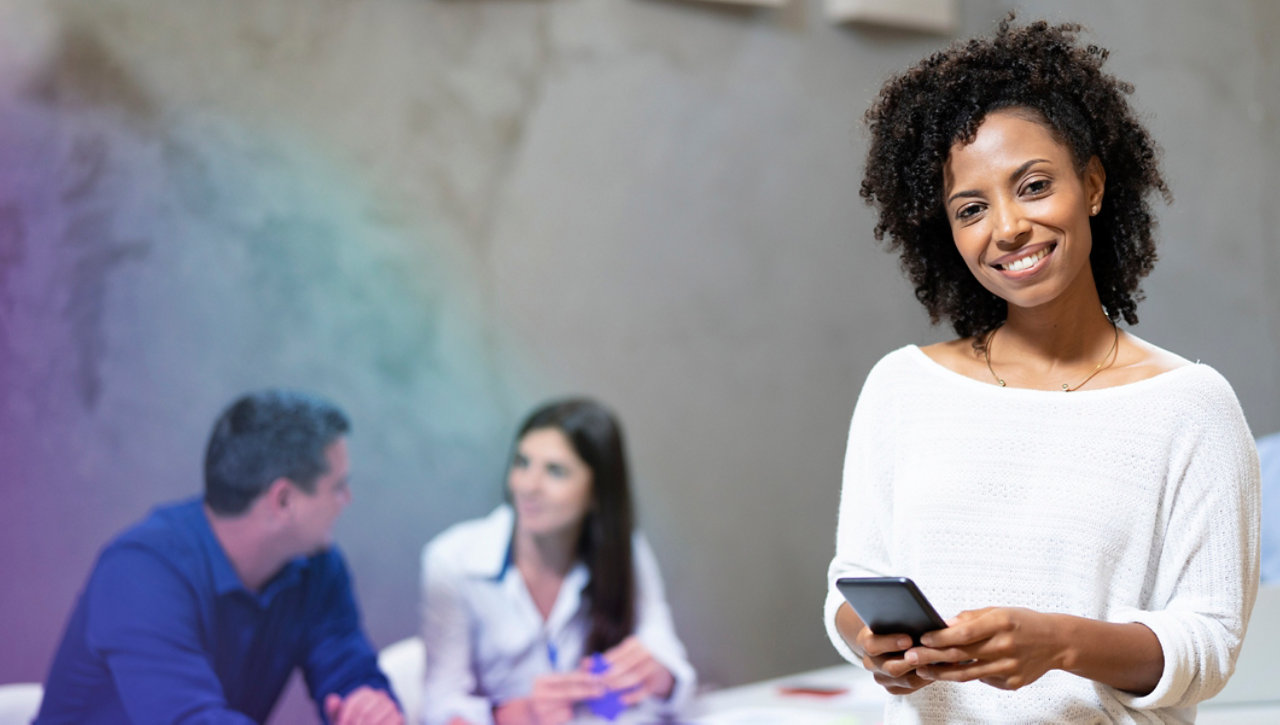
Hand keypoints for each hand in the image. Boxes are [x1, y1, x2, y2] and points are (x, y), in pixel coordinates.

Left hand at [323, 686, 402, 724]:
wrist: (376, 723)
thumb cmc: (356, 724)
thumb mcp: (343, 719)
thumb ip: (335, 711)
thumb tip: (331, 698)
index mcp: (365, 693)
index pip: (353, 704)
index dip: (344, 718)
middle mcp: (380, 695)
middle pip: (363, 712)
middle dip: (354, 724)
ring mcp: (391, 706)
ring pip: (374, 720)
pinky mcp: (399, 717)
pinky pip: (388, 723)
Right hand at [493, 671, 605, 724]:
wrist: (522, 714)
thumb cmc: (544, 693)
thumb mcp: (555, 681)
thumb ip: (573, 673)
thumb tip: (590, 662)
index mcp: (541, 681)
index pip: (566, 678)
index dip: (583, 678)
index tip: (598, 678)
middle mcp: (539, 696)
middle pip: (568, 693)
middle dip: (587, 691)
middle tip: (602, 690)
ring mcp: (541, 712)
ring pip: (568, 708)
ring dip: (581, 705)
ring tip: (593, 700)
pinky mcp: (545, 724)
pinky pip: (564, 719)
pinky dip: (571, 715)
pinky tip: (576, 712)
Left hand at [593, 636, 676, 704]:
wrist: (664, 666)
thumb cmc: (638, 659)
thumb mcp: (626, 654)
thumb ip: (609, 658)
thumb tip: (585, 663)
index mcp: (635, 644)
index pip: (617, 654)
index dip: (604, 663)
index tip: (593, 671)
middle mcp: (646, 653)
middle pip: (624, 665)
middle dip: (609, 675)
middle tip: (598, 683)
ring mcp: (653, 666)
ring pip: (633, 677)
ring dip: (619, 684)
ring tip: (607, 690)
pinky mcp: (657, 681)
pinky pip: (643, 690)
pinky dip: (632, 696)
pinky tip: (621, 700)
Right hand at [854, 626, 932, 695]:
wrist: (885, 641)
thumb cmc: (891, 625)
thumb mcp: (891, 619)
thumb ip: (899, 621)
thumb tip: (918, 620)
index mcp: (866, 642)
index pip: (873, 645)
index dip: (891, 643)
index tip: (908, 639)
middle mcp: (870, 663)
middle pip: (891, 668)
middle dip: (912, 661)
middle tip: (928, 654)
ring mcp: (881, 677)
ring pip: (905, 680)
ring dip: (923, 670)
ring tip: (938, 661)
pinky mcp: (892, 688)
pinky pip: (911, 688)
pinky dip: (925, 679)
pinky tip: (935, 668)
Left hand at [905, 607, 1065, 690]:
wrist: (1056, 642)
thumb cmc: (1022, 622)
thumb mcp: (998, 611)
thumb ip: (970, 618)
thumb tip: (942, 625)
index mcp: (1001, 623)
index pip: (965, 633)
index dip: (941, 638)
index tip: (922, 638)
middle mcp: (1006, 647)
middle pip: (961, 655)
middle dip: (931, 657)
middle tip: (909, 657)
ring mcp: (1010, 668)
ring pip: (968, 675)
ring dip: (941, 673)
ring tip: (922, 670)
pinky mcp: (1013, 683)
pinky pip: (982, 681)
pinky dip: (965, 676)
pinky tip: (949, 673)